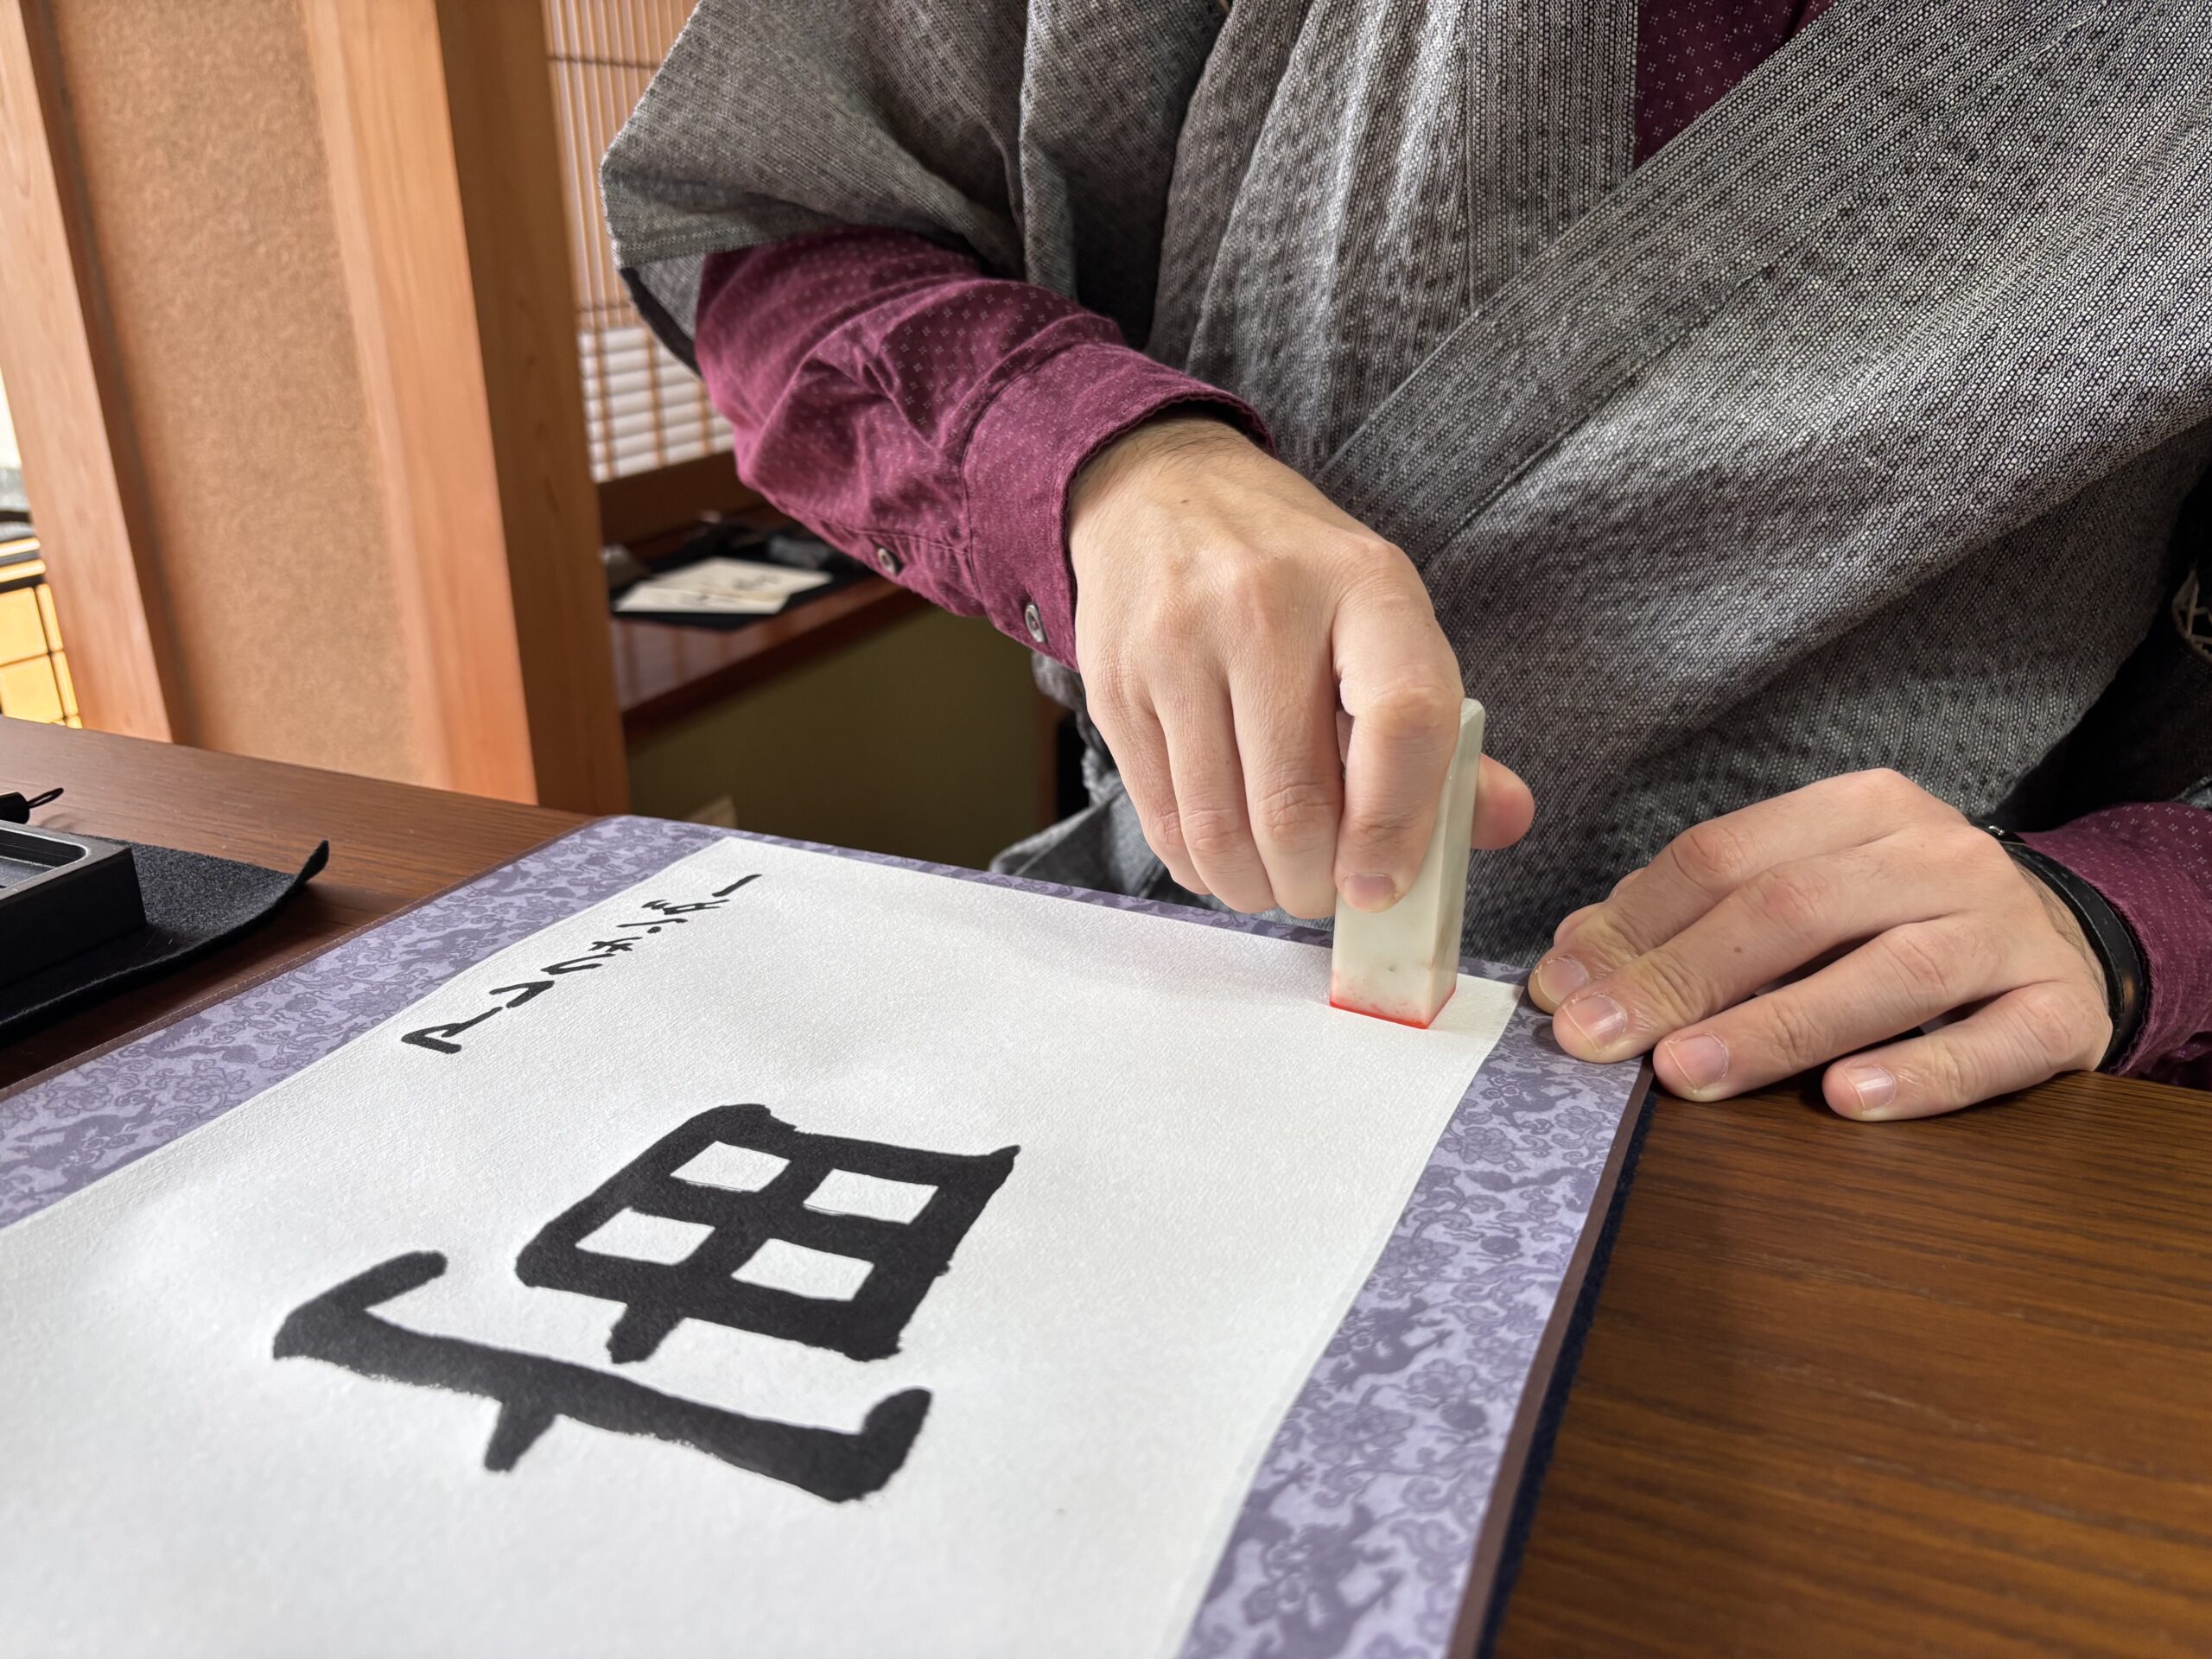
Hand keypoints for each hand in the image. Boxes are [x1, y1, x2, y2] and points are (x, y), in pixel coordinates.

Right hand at [1068, 416, 1534, 919]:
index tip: (1382, 885)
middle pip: (1295, 802)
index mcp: (1367, 587)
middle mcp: (1267, 607)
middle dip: (1317, 884)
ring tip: (1276, 880)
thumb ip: (1445, 733)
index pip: (1402, 718)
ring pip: (1220, 828)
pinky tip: (1224, 855)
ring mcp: (1180, 645)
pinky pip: (1162, 818)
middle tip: (1327, 890)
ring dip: (1256, 887)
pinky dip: (1201, 865)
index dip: (1396, 826)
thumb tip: (1503, 822)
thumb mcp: (1383, 622)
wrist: (1161, 498)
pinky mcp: (1116, 685)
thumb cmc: (1295, 580)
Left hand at [1525, 770, 2112, 1119]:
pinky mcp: (2063, 1010)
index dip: (1634, 925)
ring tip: (1688, 1073)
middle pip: (1793, 909)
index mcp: (1862, 809)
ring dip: (1776, 1026)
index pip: (1724, 857)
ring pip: (1889, 973)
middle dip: (1682, 978)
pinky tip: (1845, 1101)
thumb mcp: (1799, 893)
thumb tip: (1573, 959)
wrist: (2060, 946)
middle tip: (1599, 1041)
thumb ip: (1690, 919)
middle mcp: (1939, 855)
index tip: (1561, 990)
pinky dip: (1918, 1074)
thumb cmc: (1896, 923)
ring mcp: (2009, 930)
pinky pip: (1992, 1045)